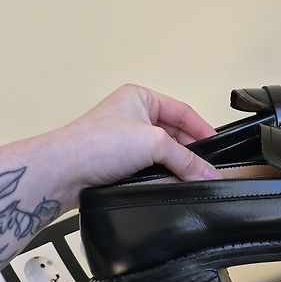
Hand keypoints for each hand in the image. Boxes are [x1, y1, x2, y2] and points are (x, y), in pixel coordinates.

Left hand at [61, 83, 220, 189]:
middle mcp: (132, 115)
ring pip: (162, 152)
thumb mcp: (153, 143)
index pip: (183, 112)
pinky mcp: (118, 162)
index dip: (202, 130)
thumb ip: (185, 159)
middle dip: (190, 151)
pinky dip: (161, 174)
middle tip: (206, 169)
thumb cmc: (95, 144)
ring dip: (174, 164)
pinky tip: (169, 183)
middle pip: (174, 133)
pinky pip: (149, 166)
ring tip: (190, 178)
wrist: (62, 172)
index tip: (218, 149)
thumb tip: (208, 174)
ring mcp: (124, 139)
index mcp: (141, 97)